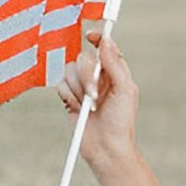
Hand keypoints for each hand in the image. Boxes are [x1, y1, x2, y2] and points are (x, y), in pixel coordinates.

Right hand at [56, 29, 138, 169]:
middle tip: (94, 95)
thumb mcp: (124, 90)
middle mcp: (98, 76)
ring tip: (89, 106)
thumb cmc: (121, 122)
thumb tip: (105, 40)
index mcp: (115, 72)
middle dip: (87, 75)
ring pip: (69, 69)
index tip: (91, 37)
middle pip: (83, 57)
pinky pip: (60, 84)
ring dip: (78, 88)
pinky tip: (78, 108)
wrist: (106, 148)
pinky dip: (68, 95)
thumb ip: (115, 63)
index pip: (104, 47)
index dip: (97, 39)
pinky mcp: (70, 97)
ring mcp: (83, 87)